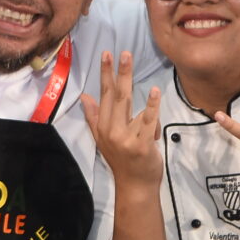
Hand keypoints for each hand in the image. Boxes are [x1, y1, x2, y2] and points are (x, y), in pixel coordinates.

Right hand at [77, 50, 163, 190]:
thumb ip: (94, 117)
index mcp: (103, 127)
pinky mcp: (142, 146)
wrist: (135, 186)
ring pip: (132, 108)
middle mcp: (111, 131)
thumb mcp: (103, 139)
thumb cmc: (122, 160)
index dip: (105, 75)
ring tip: (130, 67)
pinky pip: (148, 122)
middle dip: (119, 73)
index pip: (104, 95)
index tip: (106, 55)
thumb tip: (84, 96)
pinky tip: (154, 92)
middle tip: (123, 53)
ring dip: (133, 88)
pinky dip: (151, 106)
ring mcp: (126, 139)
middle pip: (116, 96)